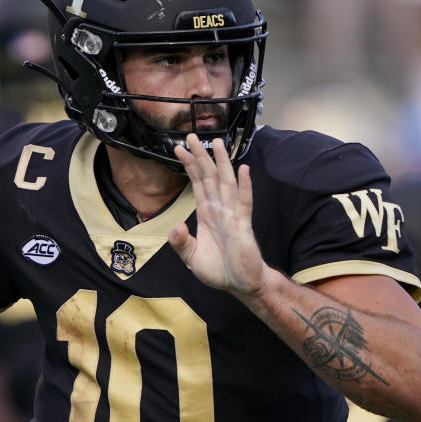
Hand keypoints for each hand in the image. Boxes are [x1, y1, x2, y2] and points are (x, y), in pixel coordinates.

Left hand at [168, 135, 265, 295]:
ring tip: (217, 143)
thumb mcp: (191, 257)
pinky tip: (243, 169)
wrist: (241, 285)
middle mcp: (220, 209)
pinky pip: (244, 202)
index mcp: (207, 213)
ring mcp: (233, 215)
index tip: (179, 148)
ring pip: (226, 183)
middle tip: (192, 136)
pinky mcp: (243, 225)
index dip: (189, 165)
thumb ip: (180, 242)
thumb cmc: (220, 269)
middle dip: (201, 156)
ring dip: (222, 163)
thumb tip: (176, 225)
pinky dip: (244, 185)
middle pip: (209, 176)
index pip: (197, 183)